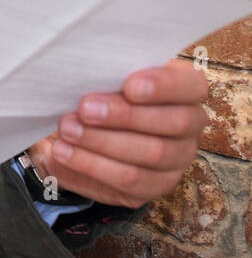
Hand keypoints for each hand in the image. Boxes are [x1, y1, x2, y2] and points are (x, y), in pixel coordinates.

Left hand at [27, 59, 209, 208]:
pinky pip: (130, 181)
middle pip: (174, 122)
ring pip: (152, 153)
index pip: (192, 84)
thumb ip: (106, 73)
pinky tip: (64, 152)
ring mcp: (177, 158)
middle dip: (125, 115)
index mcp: (184, 88)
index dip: (165, 85)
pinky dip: (92, 165)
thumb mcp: (101, 76)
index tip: (130, 86)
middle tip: (85, 109)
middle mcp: (190, 124)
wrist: (77, 128)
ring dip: (103, 141)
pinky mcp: (156, 185)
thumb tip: (89, 73)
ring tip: (68, 130)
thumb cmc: (97, 92)